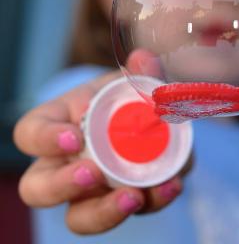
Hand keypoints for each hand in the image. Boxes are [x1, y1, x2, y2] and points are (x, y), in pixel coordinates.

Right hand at [13, 51, 192, 234]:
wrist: (144, 118)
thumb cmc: (121, 97)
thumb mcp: (127, 81)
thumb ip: (138, 71)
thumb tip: (144, 58)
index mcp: (57, 125)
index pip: (30, 132)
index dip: (45, 138)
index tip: (75, 136)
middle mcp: (63, 163)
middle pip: (39, 187)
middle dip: (62, 185)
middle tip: (93, 173)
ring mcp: (90, 189)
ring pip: (79, 216)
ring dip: (105, 211)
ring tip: (134, 196)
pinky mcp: (120, 199)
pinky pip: (128, 209)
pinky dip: (152, 201)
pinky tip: (171, 185)